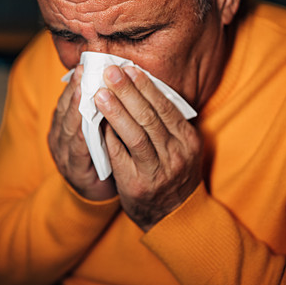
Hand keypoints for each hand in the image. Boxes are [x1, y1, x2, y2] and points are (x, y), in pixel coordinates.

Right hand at [48, 65, 116, 200]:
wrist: (98, 193)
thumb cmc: (103, 155)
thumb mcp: (101, 127)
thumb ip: (102, 108)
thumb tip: (113, 78)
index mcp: (67, 122)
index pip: (71, 97)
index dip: (77, 81)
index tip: (86, 63)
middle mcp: (60, 135)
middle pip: (66, 108)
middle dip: (75, 88)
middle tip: (84, 70)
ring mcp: (63, 153)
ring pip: (69, 126)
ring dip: (76, 107)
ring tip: (83, 89)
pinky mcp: (72, 169)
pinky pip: (76, 150)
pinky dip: (81, 134)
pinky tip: (88, 122)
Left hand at [94, 65, 202, 230]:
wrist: (175, 216)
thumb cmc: (173, 173)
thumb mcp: (180, 147)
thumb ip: (165, 123)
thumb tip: (138, 88)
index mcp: (188, 140)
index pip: (165, 107)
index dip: (146, 87)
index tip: (129, 69)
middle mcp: (177, 155)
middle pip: (150, 117)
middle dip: (128, 92)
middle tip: (110, 72)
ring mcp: (158, 171)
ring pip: (136, 135)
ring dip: (116, 112)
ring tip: (100, 94)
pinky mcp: (138, 185)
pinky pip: (121, 157)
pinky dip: (109, 138)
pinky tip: (97, 123)